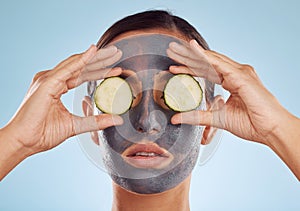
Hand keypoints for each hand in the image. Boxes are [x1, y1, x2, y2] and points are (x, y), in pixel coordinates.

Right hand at [2, 45, 122, 154]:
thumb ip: (96, 121)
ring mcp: (48, 79)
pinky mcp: (46, 83)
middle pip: (81, 66)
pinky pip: (68, 68)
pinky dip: (82, 59)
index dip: (100, 72)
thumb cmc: (43, 134)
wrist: (24, 142)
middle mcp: (52, 79)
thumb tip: (117, 119)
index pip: (83, 75)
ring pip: (77, 64)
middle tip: (118, 53)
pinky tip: (94, 51)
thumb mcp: (76, 126)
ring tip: (113, 52)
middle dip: (101, 60)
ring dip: (96, 57)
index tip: (117, 70)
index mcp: (57, 87)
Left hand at [167, 39, 289, 145]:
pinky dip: (204, 55)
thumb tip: (176, 118)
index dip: (189, 69)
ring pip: (210, 60)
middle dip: (187, 57)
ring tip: (176, 49)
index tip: (174, 68)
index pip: (206, 71)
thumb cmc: (251, 124)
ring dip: (192, 54)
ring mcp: (239, 73)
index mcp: (232, 82)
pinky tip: (192, 49)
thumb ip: (197, 116)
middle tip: (171, 51)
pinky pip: (219, 63)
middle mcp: (236, 74)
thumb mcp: (217, 118)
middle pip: (207, 62)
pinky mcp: (241, 76)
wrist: (270, 130)